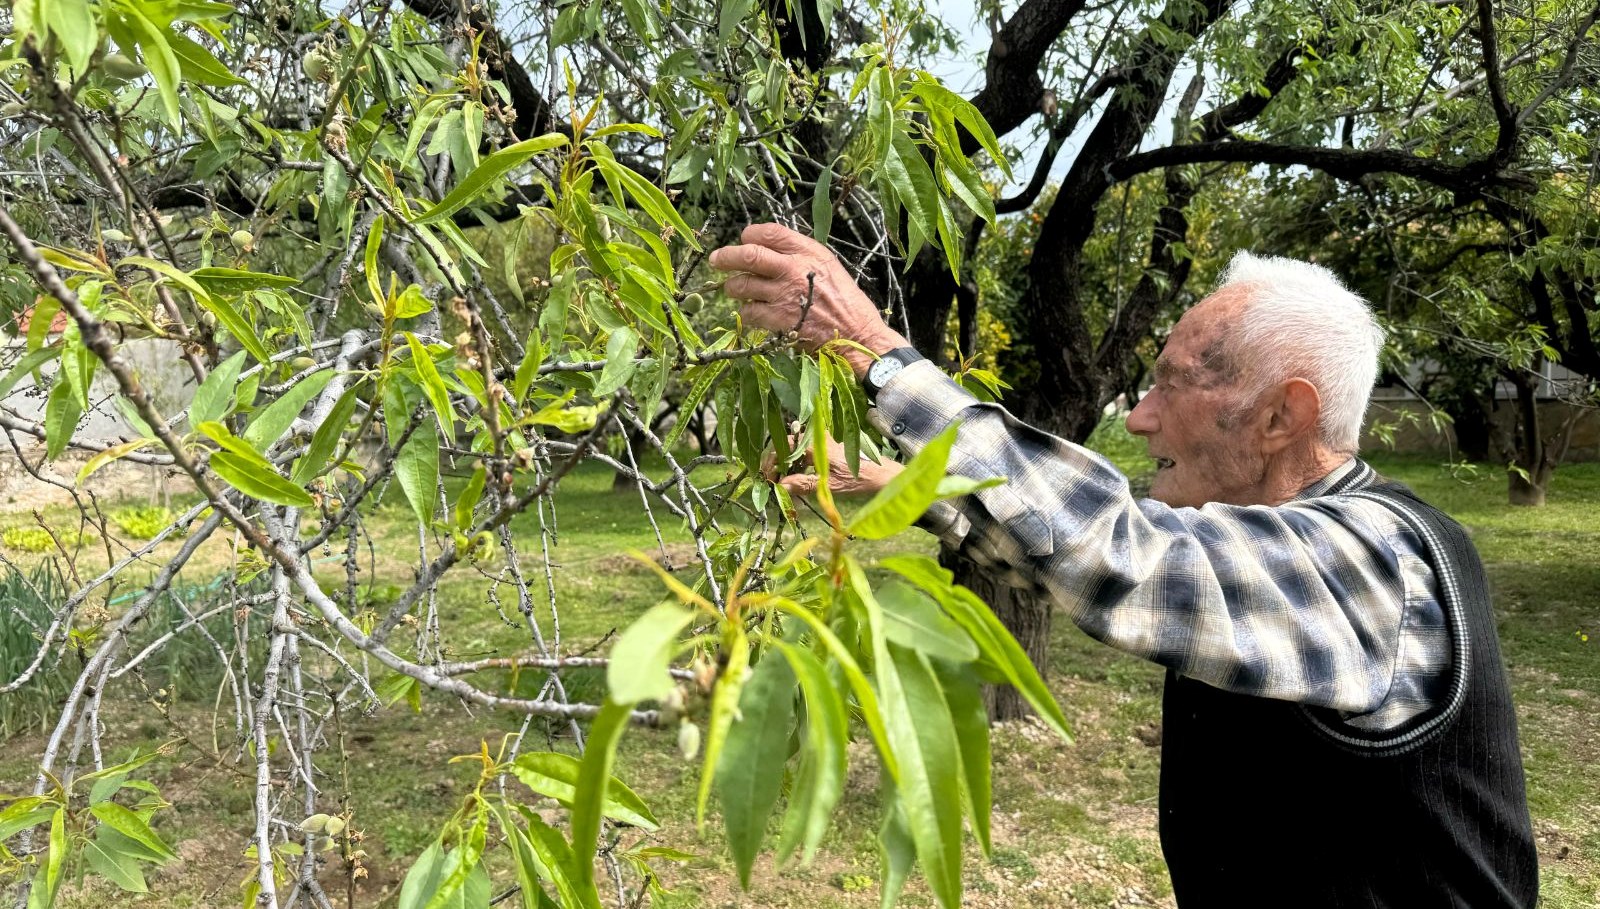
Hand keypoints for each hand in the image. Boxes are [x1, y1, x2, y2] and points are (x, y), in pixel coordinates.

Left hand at [709, 223, 908, 376]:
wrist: (856, 334)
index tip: (743, 239)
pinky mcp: (779, 320)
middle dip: (726, 256)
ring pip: (741, 286)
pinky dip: (745, 312)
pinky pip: (748, 312)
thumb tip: (766, 248)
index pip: (768, 232)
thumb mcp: (826, 265)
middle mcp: (793, 270)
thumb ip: (798, 254)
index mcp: (807, 252)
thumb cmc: (844, 300)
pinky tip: (751, 312)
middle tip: (716, 260)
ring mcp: (784, 296)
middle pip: (748, 255)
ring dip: (732, 288)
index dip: (749, 234)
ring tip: (734, 290)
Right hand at [767, 436, 902, 497]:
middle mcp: (817, 440)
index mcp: (815, 444)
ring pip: (797, 452)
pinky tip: (798, 482)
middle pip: (788, 448)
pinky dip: (799, 467)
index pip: (784, 446)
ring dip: (788, 468)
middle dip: (778, 465)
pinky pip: (806, 456)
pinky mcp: (828, 451)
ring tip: (784, 486)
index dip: (773, 462)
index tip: (769, 479)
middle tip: (774, 484)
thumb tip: (780, 487)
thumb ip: (804, 484)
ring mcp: (823, 444)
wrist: (882, 475)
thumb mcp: (829, 485)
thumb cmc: (858, 479)